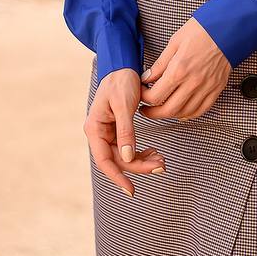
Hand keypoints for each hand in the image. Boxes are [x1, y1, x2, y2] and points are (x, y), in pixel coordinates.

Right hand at [84, 68, 166, 196]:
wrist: (123, 65)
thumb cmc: (121, 81)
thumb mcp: (125, 105)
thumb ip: (126, 132)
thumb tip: (127, 157)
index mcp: (94, 128)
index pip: (104, 160)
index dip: (118, 177)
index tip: (131, 190)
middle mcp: (98, 133)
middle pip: (117, 160)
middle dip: (139, 166)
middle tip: (161, 166)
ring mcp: (107, 132)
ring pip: (124, 156)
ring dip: (142, 161)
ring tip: (162, 160)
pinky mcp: (117, 130)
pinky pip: (128, 147)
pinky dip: (141, 152)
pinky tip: (154, 151)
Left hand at [138, 18, 230, 120]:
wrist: (227, 29)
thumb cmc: (202, 31)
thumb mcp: (174, 43)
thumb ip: (160, 64)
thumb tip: (147, 78)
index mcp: (179, 70)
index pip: (155, 96)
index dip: (144, 97)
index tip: (143, 92)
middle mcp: (192, 83)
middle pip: (168, 110)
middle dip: (152, 113)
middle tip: (146, 109)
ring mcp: (206, 88)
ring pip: (184, 113)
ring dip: (170, 115)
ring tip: (162, 109)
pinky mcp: (216, 89)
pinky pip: (201, 110)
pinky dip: (189, 114)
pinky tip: (181, 111)